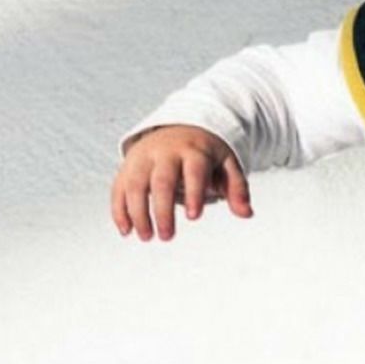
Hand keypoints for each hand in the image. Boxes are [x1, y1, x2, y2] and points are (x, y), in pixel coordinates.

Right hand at [110, 125, 252, 240]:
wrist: (180, 127)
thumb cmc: (205, 153)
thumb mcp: (226, 164)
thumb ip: (236, 188)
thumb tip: (246, 213)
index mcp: (193, 151)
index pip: (193, 171)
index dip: (194, 193)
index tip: (194, 217)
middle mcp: (165, 152)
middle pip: (161, 181)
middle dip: (162, 210)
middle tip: (167, 236)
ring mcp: (143, 158)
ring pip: (135, 184)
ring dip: (138, 213)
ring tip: (146, 237)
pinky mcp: (128, 165)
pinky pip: (118, 187)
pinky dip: (119, 209)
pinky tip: (126, 230)